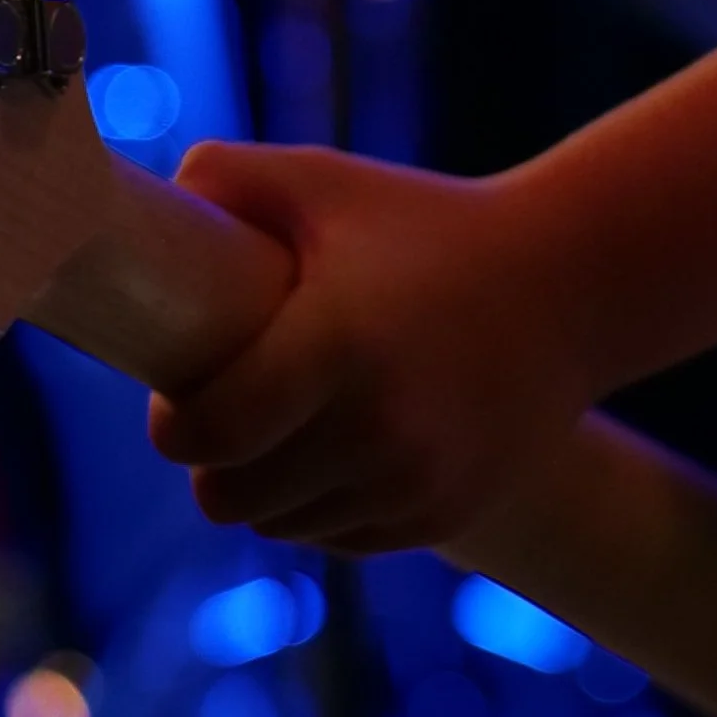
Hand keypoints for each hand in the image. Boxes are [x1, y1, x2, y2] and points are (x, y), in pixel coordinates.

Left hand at [148, 146, 596, 554]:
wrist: (568, 284)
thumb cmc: (429, 224)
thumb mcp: (325, 181)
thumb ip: (224, 176)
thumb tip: (148, 199)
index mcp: (332, 347)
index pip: (207, 434)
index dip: (173, 426)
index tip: (175, 400)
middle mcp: (374, 431)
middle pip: (232, 498)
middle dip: (211, 464)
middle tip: (222, 418)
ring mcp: (413, 482)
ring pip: (284, 527)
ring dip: (265, 492)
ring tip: (274, 437)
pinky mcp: (446, 515)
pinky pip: (343, 539)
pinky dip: (321, 511)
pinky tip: (328, 460)